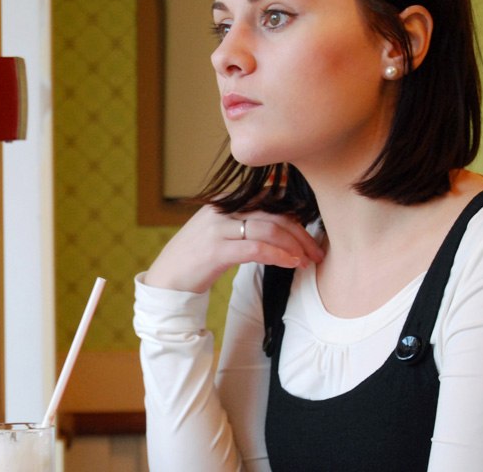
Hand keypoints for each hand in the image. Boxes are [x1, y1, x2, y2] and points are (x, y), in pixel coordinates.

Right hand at [144, 205, 323, 292]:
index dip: (294, 217)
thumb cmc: (196, 259)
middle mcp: (221, 211)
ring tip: (307, 261)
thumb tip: (279, 224)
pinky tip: (290, 263)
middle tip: (317, 252)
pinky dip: (277, 255)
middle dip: (300, 233)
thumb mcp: (219, 233)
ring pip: (268, 229)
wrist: (166, 280)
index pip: (269, 202)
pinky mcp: (215, 251)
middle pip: (273, 214)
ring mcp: (217, 229)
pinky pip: (255, 248)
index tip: (309, 236)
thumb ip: (243, 223)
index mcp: (224, 202)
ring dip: (294, 246)